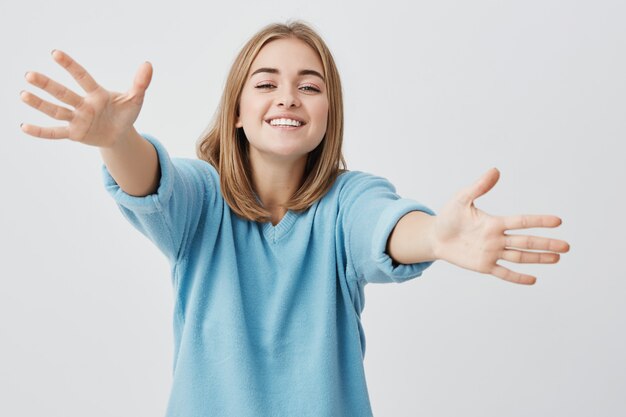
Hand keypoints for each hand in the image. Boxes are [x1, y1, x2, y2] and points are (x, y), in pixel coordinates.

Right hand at [20, 49, 151, 147]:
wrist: (121, 134)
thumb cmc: (125, 113)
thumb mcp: (135, 99)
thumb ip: (140, 83)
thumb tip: (148, 64)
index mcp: (97, 94)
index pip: (82, 77)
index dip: (70, 66)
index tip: (55, 54)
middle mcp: (83, 104)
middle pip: (63, 93)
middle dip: (47, 85)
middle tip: (29, 75)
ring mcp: (77, 119)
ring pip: (56, 110)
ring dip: (40, 104)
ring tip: (23, 94)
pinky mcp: (75, 134)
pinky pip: (56, 133)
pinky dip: (41, 132)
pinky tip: (25, 126)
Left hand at [431, 168, 569, 284]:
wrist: (434, 236)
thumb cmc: (448, 216)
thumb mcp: (461, 199)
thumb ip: (478, 187)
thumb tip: (495, 170)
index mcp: (494, 222)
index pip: (521, 221)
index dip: (538, 221)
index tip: (558, 221)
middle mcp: (497, 238)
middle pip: (526, 242)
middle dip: (546, 244)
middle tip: (567, 246)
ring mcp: (492, 253)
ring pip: (519, 257)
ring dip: (538, 258)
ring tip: (557, 258)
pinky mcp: (484, 266)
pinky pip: (503, 273)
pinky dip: (517, 277)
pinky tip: (533, 280)